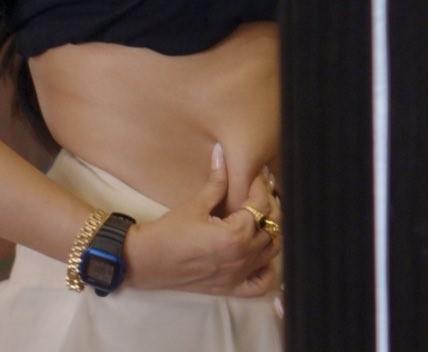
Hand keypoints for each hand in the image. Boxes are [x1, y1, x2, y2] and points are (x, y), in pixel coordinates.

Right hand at [125, 143, 280, 296]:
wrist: (142, 261)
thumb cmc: (167, 232)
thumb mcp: (195, 205)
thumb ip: (217, 181)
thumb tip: (222, 152)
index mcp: (235, 235)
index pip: (261, 204)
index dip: (261, 185)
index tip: (259, 174)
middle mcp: (242, 256)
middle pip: (272, 225)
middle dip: (269, 204)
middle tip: (261, 191)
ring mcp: (238, 274)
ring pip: (272, 250)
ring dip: (272, 231)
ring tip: (261, 215)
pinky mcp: (230, 287)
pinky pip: (261, 284)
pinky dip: (267, 270)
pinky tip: (261, 255)